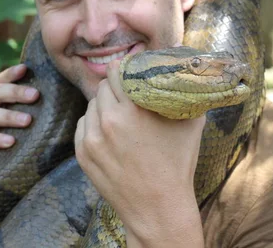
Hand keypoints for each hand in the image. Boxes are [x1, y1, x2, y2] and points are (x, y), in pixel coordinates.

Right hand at [0, 64, 38, 173]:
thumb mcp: (20, 141)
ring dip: (8, 115)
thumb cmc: (5, 162)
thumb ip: (34, 127)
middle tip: (35, 95)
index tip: (26, 68)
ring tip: (28, 121)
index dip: (10, 75)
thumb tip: (68, 115)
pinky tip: (9, 142)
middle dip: (15, 92)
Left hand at [74, 60, 204, 246]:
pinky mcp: (82, 154)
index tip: (128, 72)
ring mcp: (92, 139)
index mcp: (133, 110)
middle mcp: (109, 121)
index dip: (122, 70)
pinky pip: (82, 126)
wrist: (158, 208)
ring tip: (119, 118)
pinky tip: (109, 134)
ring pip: (90, 106)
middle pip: (101, 88)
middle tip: (125, 96)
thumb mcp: (190, 123)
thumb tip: (182, 62)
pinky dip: (93, 125)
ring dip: (103, 107)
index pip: (115, 72)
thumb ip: (184, 90)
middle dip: (113, 88)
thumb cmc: (178, 164)